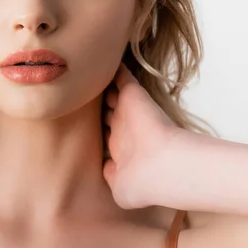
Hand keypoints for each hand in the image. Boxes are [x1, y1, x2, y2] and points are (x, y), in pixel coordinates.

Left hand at [102, 63, 188, 208]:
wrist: (161, 166)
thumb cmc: (142, 181)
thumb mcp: (122, 188)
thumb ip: (111, 175)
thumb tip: (107, 168)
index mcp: (122, 150)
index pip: (109, 136)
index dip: (101, 130)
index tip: (88, 125)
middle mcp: (124, 129)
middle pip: (109, 113)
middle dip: (100, 106)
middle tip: (86, 95)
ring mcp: (128, 111)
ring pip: (111, 93)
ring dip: (104, 86)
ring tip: (92, 73)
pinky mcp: (132, 94)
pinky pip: (121, 76)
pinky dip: (116, 68)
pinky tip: (105, 58)